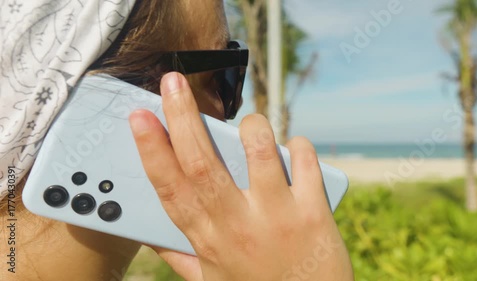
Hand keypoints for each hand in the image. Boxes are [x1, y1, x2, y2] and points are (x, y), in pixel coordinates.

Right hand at [129, 72, 353, 280]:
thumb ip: (180, 257)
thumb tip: (151, 236)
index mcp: (208, 239)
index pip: (170, 188)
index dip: (152, 150)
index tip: (140, 118)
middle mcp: (238, 225)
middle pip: (203, 162)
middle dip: (183, 117)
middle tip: (172, 84)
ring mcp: (277, 217)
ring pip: (259, 152)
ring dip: (252, 126)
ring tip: (250, 123)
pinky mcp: (313, 213)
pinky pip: (305, 162)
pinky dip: (298, 145)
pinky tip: (293, 147)